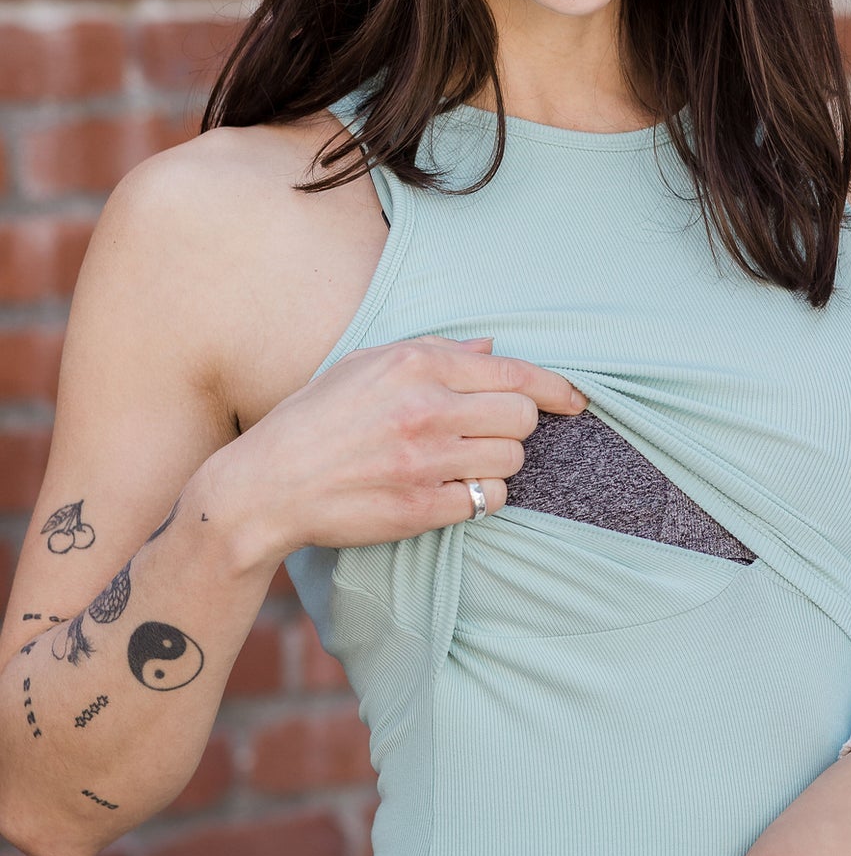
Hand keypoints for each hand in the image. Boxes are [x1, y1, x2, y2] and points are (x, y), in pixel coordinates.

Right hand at [209, 337, 586, 569]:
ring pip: (511, 461)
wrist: (267, 484)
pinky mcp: (421, 507)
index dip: (557, 389)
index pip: (515, 374)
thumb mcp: (366, 365)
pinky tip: (450, 490)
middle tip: (487, 433)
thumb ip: (434, 352)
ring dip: (497, 464)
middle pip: (523, 418)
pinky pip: (486, 502)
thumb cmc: (316, 419)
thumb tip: (491, 348)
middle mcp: (426, 408)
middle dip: (516, 427)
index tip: (576, 401)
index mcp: (416, 365)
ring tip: (461, 462)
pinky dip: (478, 498)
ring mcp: (425, 460)